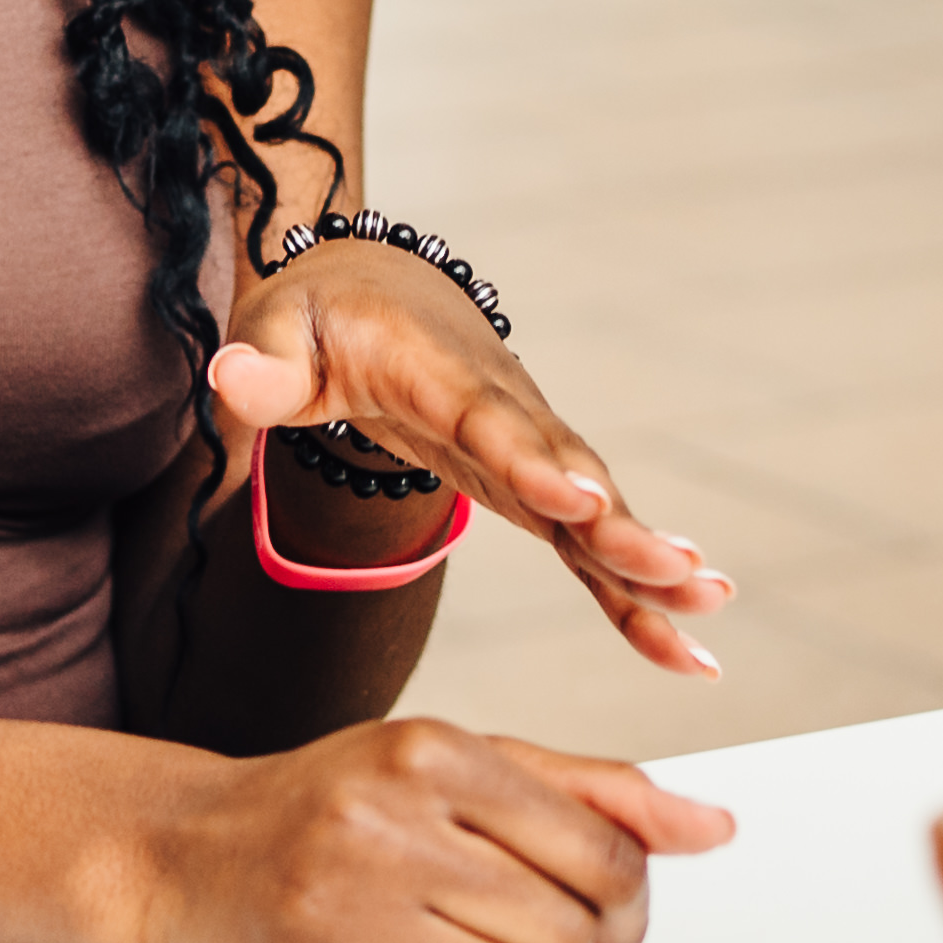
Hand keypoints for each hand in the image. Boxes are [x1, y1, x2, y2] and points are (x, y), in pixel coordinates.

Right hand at [124, 718, 735, 942]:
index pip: (602, 852)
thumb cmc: (337, 812)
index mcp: (431, 752)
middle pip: (563, 936)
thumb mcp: (458, 769)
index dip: (633, 911)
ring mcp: (336, 914)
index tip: (618, 938)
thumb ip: (590, 795)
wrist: (179, 856)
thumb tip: (718, 828)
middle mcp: (382, 825)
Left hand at [204, 236, 727, 673]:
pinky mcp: (537, 490)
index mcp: (440, 373)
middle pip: (570, 473)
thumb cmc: (320, 318)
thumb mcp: (277, 328)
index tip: (577, 500)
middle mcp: (505, 412)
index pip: (490, 422)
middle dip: (624, 526)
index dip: (533, 463)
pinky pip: (591, 548)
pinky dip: (638, 595)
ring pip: (598, 513)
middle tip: (678, 570)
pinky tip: (685, 650)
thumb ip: (264, 362)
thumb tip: (236, 382)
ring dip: (652, 566)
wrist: (374, 293)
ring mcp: (530, 453)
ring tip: (707, 612)